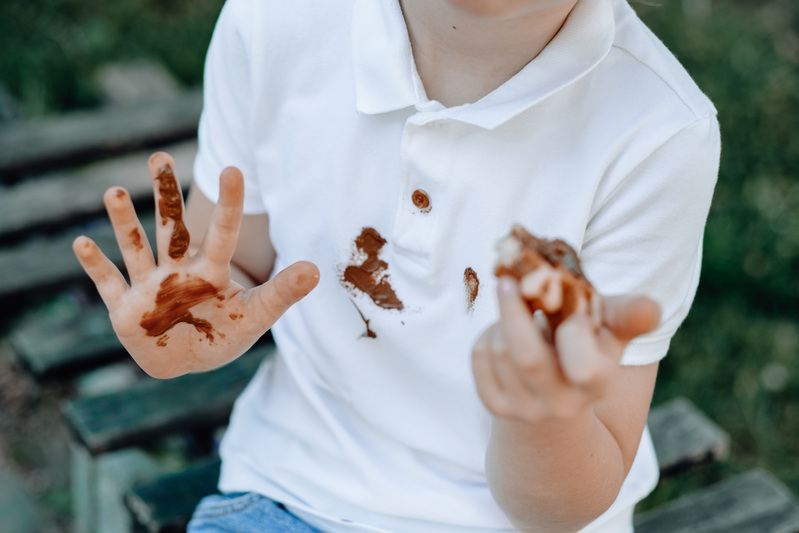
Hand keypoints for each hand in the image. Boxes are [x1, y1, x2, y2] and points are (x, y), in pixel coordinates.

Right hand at [73, 152, 318, 377]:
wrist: (188, 361)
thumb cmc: (223, 334)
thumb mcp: (256, 317)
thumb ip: (282, 293)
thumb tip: (317, 270)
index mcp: (211, 271)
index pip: (222, 233)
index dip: (229, 205)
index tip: (233, 169)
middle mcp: (177, 271)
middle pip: (171, 228)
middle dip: (164, 196)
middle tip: (159, 157)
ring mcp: (149, 287)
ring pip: (137, 248)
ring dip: (125, 223)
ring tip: (115, 192)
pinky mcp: (125, 309)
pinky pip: (109, 283)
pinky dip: (96, 266)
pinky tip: (81, 242)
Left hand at [471, 277, 658, 422]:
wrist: (558, 400)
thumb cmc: (587, 350)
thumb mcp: (610, 332)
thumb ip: (629, 316)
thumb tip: (650, 307)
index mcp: (596, 384)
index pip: (584, 369)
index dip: (572, 331)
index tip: (566, 307)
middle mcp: (561, 405)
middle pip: (525, 357)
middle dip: (513, 311)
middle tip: (509, 282)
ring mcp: (526, 410)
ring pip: (498, 351)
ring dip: (502, 321)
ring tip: (517, 315)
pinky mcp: (497, 406)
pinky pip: (480, 358)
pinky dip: (486, 337)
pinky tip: (502, 335)